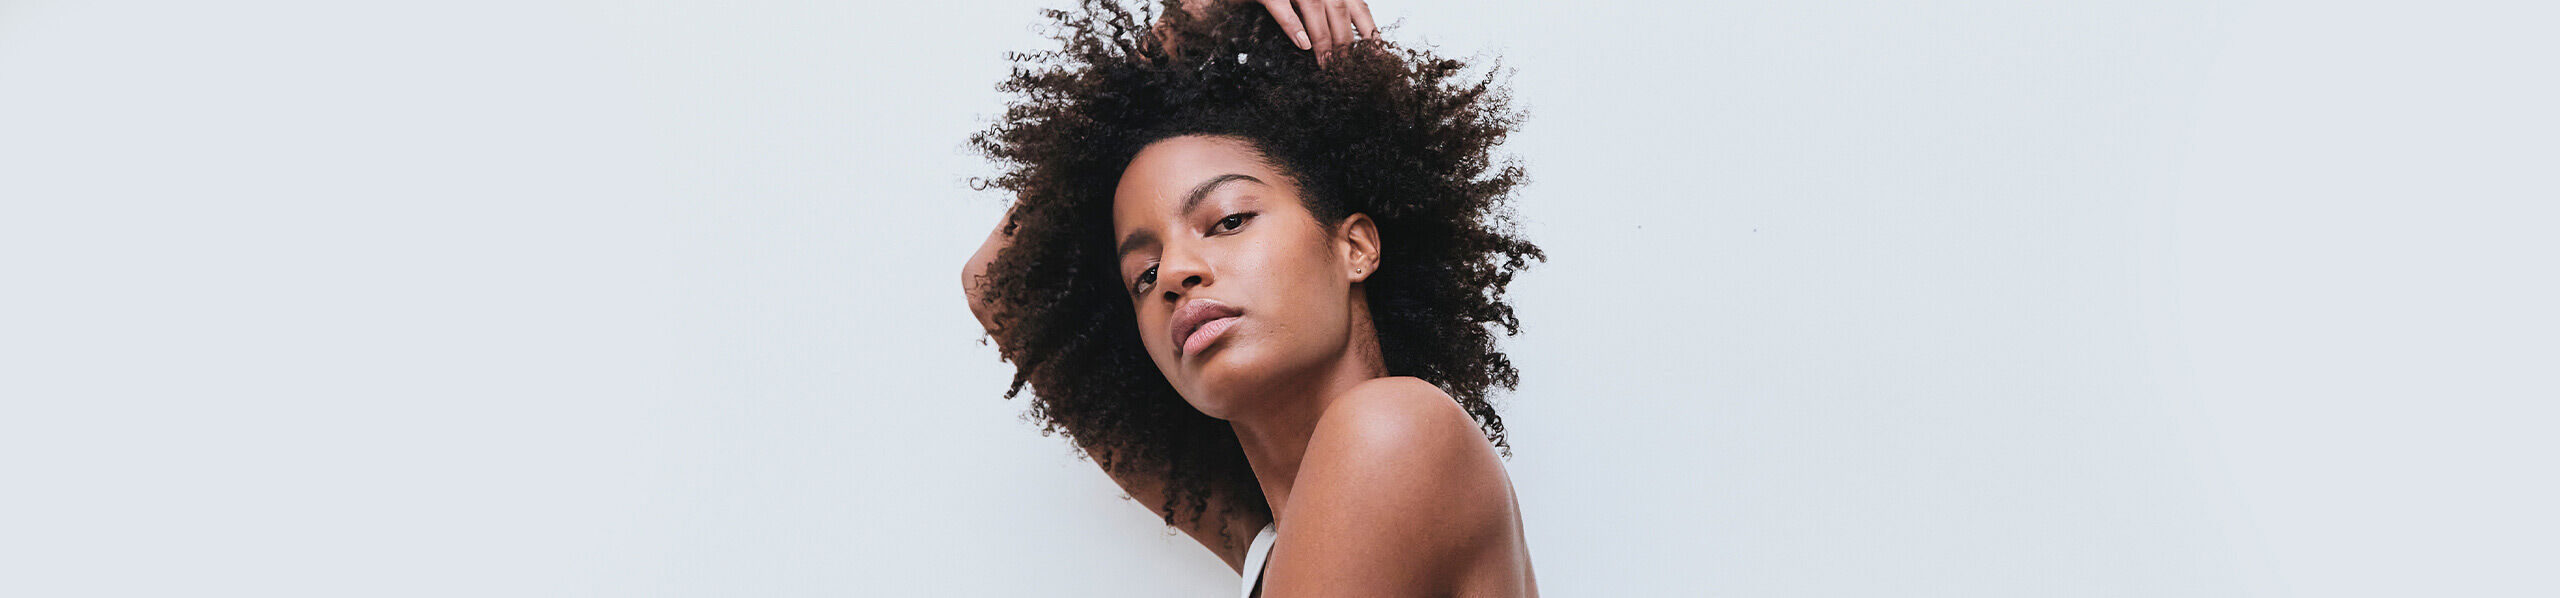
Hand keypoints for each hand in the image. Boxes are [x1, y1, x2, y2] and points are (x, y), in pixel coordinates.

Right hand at [1184, 0, 1378, 67]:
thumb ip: (1324, 9)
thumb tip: (1343, 39)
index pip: (1357, 5)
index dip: (1368, 30)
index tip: (1376, 57)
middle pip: (1339, 10)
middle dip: (1346, 43)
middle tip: (1347, 73)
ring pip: (1317, 10)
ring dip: (1325, 41)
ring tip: (1328, 67)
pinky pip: (1280, 6)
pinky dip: (1293, 25)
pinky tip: (1302, 46)